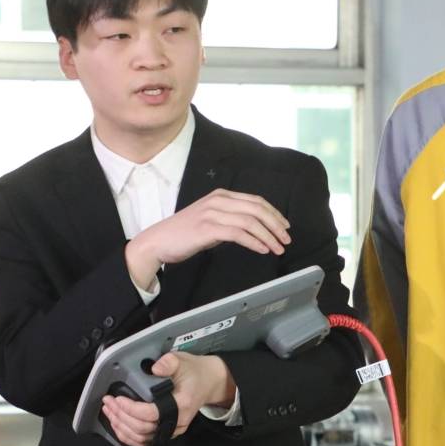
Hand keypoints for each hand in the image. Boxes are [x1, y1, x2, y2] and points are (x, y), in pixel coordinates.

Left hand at [100, 352, 234, 445]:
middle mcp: (177, 421)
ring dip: (122, 427)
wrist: (209, 383)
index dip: (131, 408)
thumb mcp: (182, 360)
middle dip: (121, 416)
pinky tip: (118, 426)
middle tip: (108, 402)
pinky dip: (128, 436)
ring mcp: (173, 430)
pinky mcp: (168, 433)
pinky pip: (145, 441)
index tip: (118, 398)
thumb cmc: (194, 372)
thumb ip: (169, 362)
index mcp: (181, 404)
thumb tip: (155, 368)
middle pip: (143, 428)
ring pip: (142, 438)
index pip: (152, 413)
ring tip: (109, 412)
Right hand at [124, 189, 290, 289]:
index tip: (284, 226)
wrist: (158, 241)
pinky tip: (262, 249)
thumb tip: (254, 228)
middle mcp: (218, 201)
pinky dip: (254, 241)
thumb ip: (229, 219)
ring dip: (268, 236)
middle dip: (276, 225)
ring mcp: (212, 213)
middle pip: (257, 209)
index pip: (255, 201)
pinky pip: (238, 233)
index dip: (274, 213)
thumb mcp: (210, 219)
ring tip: (277, 248)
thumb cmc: (184, 233)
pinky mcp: (207, 228)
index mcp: (220, 196)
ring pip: (250, 221)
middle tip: (286, 239)